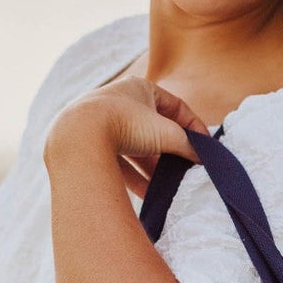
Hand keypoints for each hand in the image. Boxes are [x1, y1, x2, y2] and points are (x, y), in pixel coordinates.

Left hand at [46, 76, 210, 197]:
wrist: (77, 138)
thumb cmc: (125, 124)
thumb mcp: (165, 133)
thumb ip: (187, 144)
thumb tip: (202, 158)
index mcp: (138, 88)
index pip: (175, 106)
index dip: (193, 126)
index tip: (204, 147)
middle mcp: (118, 103)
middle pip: (153, 129)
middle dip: (170, 150)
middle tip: (185, 167)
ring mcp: (101, 124)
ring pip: (134, 148)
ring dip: (152, 167)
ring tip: (168, 184)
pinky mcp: (89, 146)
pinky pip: (117, 163)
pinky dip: (133, 177)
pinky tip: (148, 193)